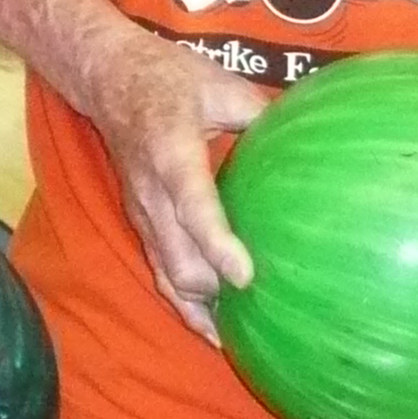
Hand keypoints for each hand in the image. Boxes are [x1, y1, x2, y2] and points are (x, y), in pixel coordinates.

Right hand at [84, 31, 271, 343]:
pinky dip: (184, 304)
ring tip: (240, 341)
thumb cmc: (168, 78)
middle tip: (260, 312)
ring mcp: (142, 213)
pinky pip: (160, 272)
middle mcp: (151, 194)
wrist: (108, 79)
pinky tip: (214, 328)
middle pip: (178, 261)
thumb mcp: (219, 84)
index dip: (218, 245)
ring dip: (200, 310)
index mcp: (171, 154)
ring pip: (167, 276)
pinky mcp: (141, 223)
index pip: (193, 208)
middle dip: (215, 293)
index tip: (247, 276)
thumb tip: (309, 138)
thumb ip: (259, 113)